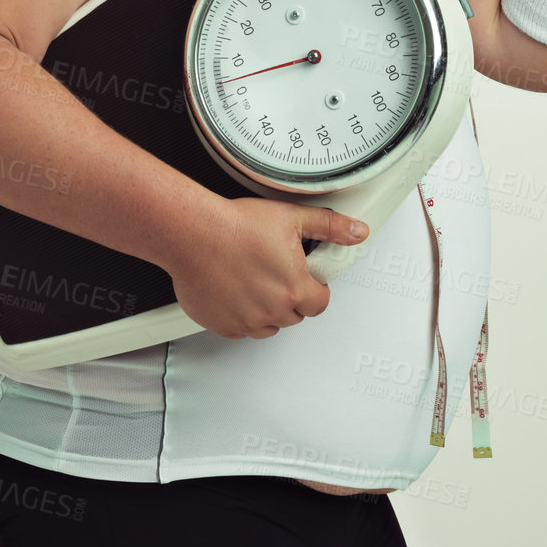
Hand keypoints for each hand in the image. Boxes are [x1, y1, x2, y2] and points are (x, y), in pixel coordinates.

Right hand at [167, 196, 367, 340]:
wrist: (191, 233)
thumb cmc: (233, 226)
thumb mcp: (291, 217)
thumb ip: (329, 226)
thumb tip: (355, 231)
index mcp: (294, 288)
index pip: (320, 303)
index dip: (314, 287)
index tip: (305, 275)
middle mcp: (272, 311)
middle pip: (295, 314)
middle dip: (290, 296)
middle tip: (275, 270)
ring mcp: (245, 321)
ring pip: (269, 325)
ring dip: (268, 308)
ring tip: (254, 278)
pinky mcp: (222, 325)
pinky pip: (241, 329)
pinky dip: (241, 315)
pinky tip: (235, 290)